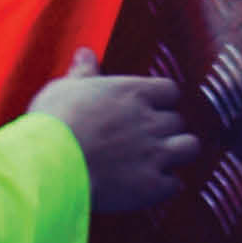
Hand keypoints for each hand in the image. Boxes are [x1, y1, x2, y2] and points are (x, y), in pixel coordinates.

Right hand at [28, 47, 200, 214]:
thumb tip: (86, 55)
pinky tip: (151, 187)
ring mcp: (154, 153)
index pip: (169, 91)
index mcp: (133, 93)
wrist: (52, 167)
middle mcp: (150, 120)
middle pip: (178, 120)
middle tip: (148, 139)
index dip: (161, 101)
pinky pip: (175, 185)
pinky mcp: (151, 186)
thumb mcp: (65, 88)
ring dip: (177, 153)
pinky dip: (166, 186)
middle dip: (166, 130)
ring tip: (160, 161)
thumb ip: (83, 73)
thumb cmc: (55, 125)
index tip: (149, 109)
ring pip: (189, 147)